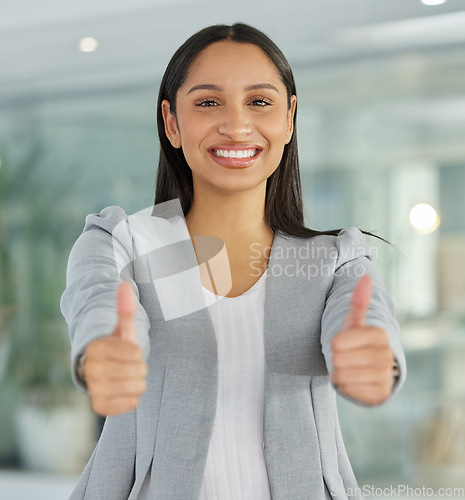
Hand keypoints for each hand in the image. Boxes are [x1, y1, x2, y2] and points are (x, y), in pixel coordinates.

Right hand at [82, 282, 147, 416]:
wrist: (101, 372)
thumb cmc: (116, 348)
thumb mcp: (122, 329)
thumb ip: (125, 309)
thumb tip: (125, 285)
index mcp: (95, 348)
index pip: (135, 352)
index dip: (136, 351)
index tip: (126, 351)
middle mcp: (91, 370)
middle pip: (138, 370)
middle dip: (139, 367)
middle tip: (127, 365)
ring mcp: (94, 390)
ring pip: (137, 387)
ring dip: (137, 382)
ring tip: (125, 376)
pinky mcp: (100, 407)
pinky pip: (132, 403)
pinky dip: (132, 397)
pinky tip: (122, 390)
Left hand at [330, 275, 394, 405]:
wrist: (370, 370)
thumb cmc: (357, 342)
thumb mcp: (355, 322)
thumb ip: (359, 301)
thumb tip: (365, 276)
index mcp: (379, 334)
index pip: (337, 342)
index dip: (335, 344)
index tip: (345, 344)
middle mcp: (386, 355)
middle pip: (338, 359)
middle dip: (337, 360)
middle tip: (348, 358)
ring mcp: (385, 376)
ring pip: (342, 375)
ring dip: (340, 374)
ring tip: (351, 369)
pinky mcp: (381, 394)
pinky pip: (349, 391)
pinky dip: (346, 388)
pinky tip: (355, 382)